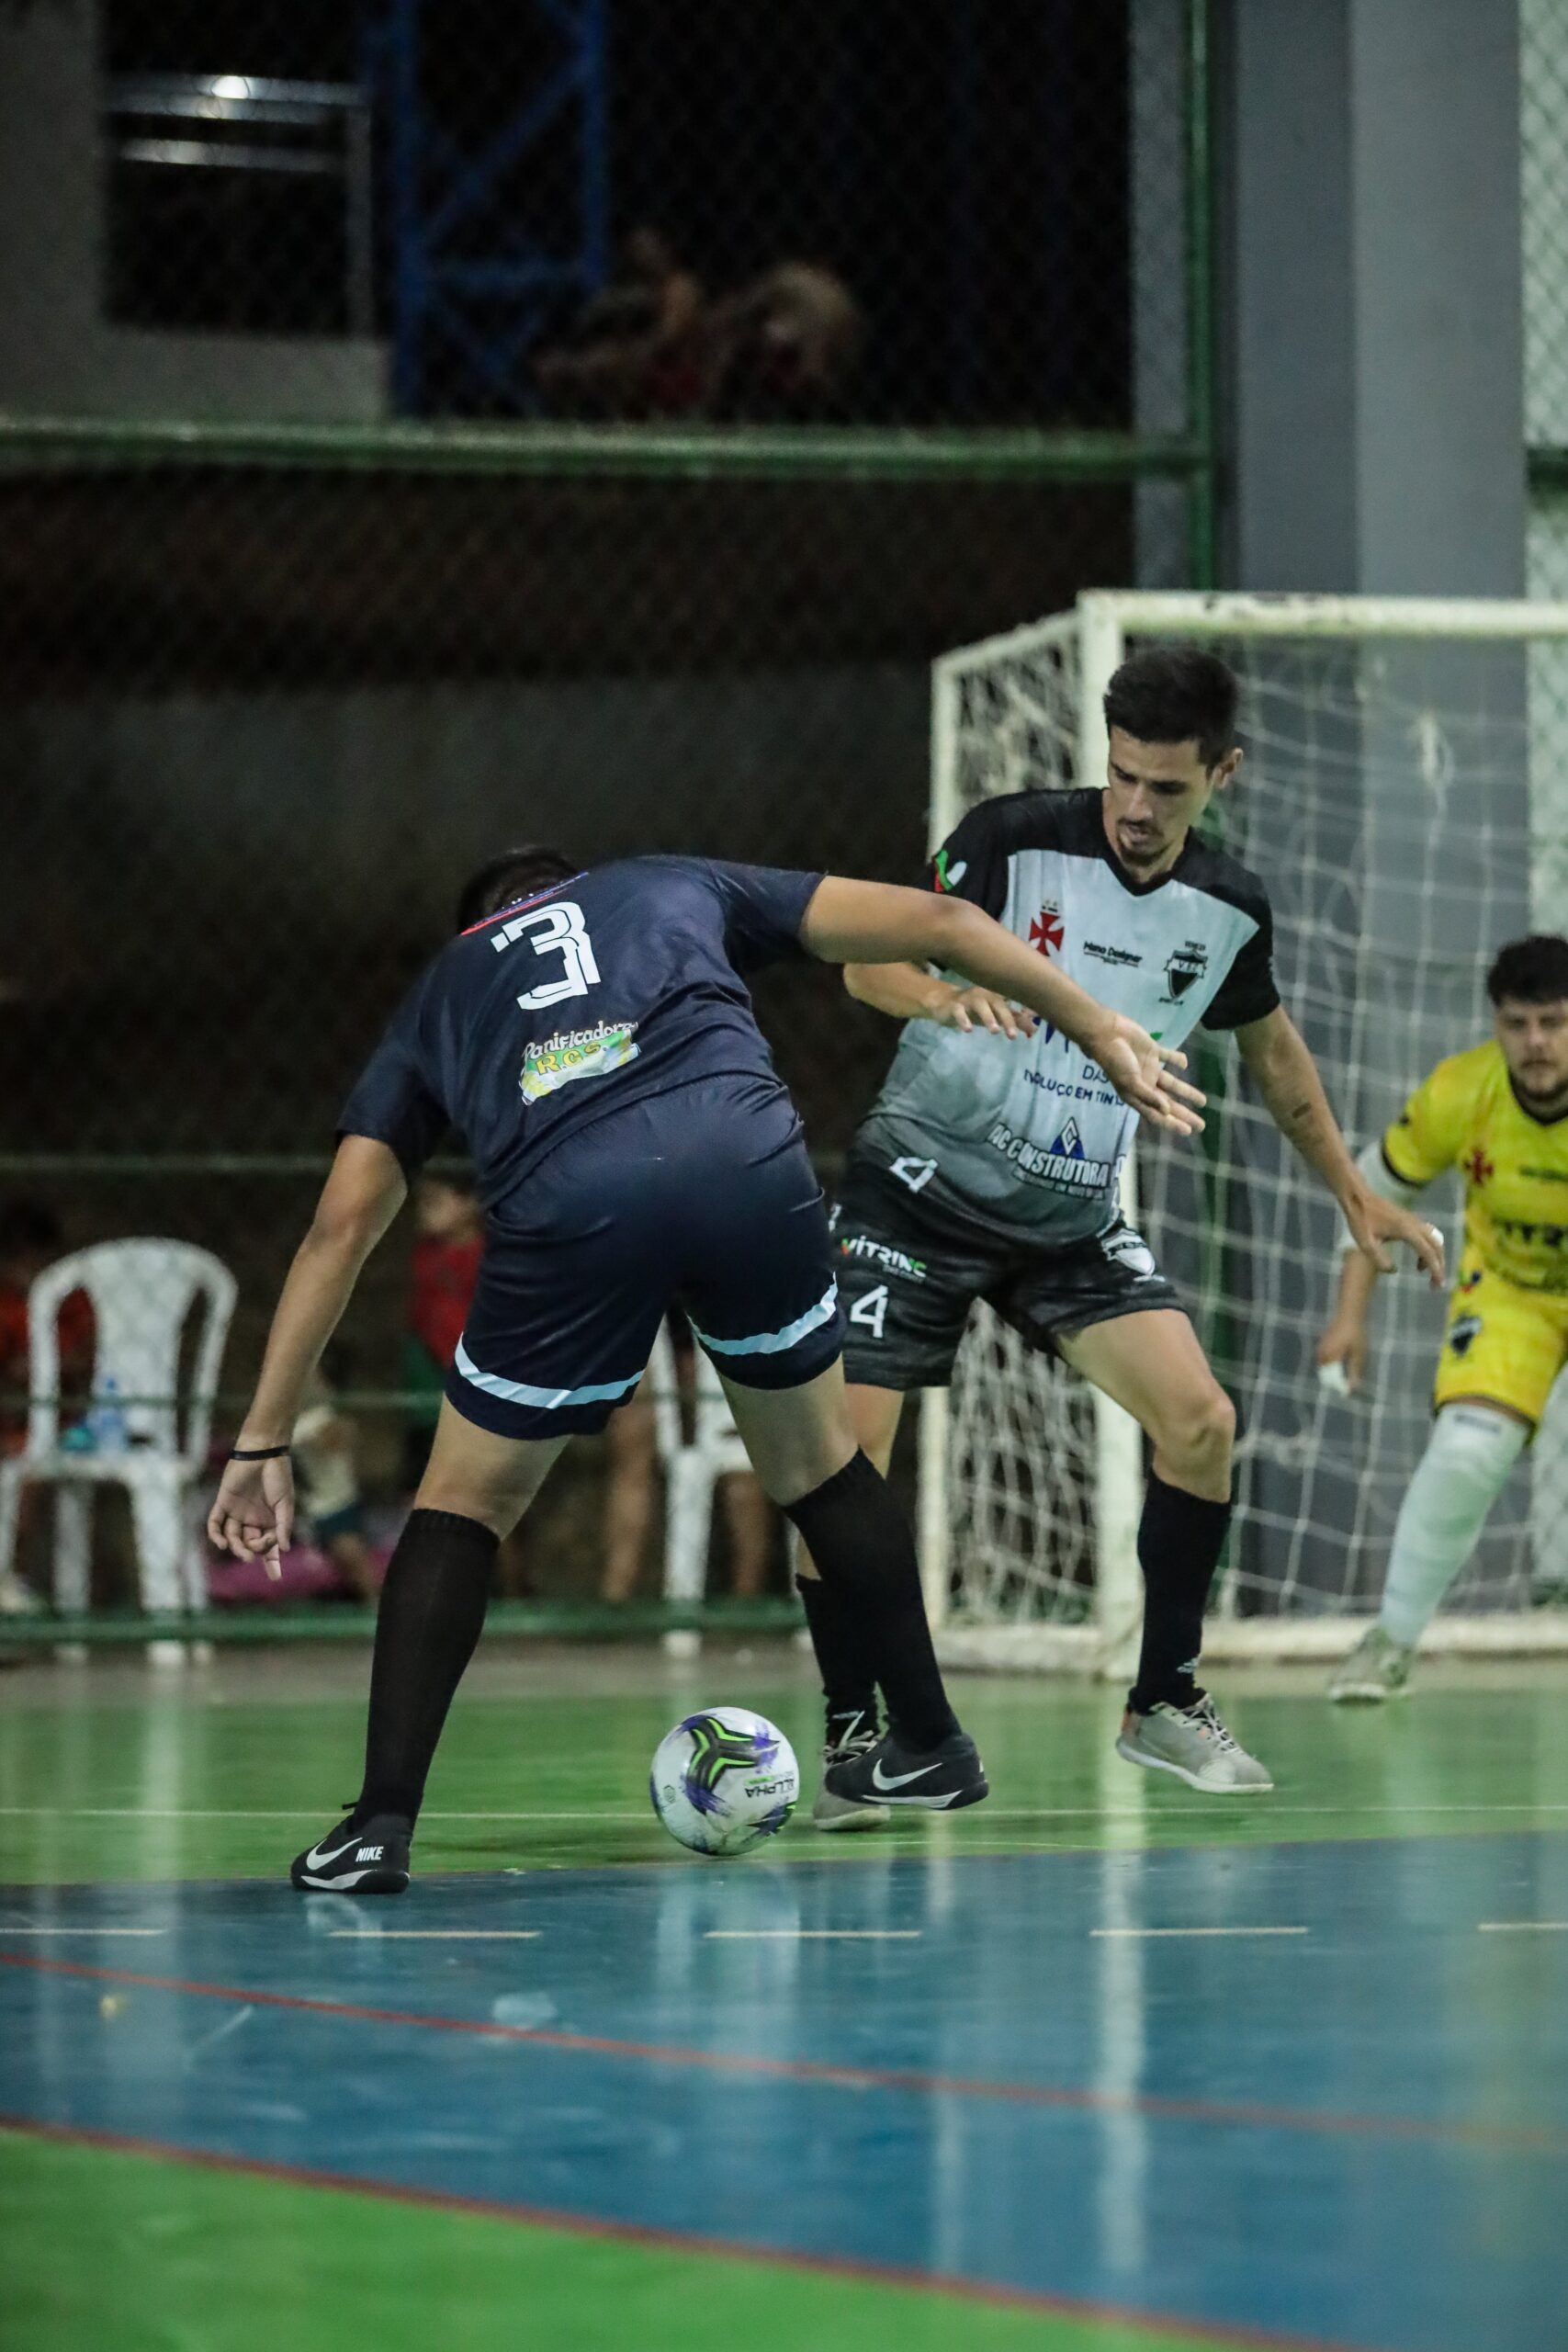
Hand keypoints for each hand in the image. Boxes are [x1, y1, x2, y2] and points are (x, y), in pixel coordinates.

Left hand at [207, 1452, 295, 1573]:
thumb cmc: (278, 1476)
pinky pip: (215, 1522)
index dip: (272, 1562)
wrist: (264, 1452)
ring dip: (236, 1547)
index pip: (269, 1546)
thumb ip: (284, 1526)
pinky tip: (221, 1543)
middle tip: (255, 1552)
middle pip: (249, 1544)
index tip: (276, 1578)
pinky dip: (215, 1534)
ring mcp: (237, 1511)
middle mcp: (252, 1519)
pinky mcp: (223, 1502)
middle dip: (253, 1551)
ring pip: (233, 1537)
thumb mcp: (286, 1503)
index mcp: (269, 1520)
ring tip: (242, 1552)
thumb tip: (285, 1549)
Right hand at [932, 985, 1036, 1039]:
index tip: (1030, 1026)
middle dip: (1007, 1019)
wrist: (945, 1003)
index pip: (1012, 1001)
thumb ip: (1014, 1020)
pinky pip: (959, 1011)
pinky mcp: (955, 1005)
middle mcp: (984, 993)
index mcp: (996, 994)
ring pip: (980, 1005)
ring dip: (988, 1017)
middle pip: (998, 1004)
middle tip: (1012, 1036)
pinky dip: (964, 1019)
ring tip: (995, 1031)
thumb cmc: (975, 1008)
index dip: (1022, 1012)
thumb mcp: (995, 1014)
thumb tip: (1035, 1028)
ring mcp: (969, 998)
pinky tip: (968, 1030)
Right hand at [1094, 1015, 1205, 1135]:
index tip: (1188, 1131)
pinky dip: (1177, 1060)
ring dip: (1187, 1092)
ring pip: (1172, 1084)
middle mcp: (1145, 1084)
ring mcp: (1149, 1068)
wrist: (1107, 1033)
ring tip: (1203, 1102)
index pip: (1157, 1114)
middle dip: (1184, 1114)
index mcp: (1136, 1095)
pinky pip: (1168, 1057)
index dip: (1171, 1123)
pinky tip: (1185, 1064)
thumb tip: (1167, 1110)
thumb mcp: (1130, 1082)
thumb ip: (1149, 1097)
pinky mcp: (1152, 1051)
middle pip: (1168, 1103)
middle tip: (1201, 1125)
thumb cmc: (1115, 1061)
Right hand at [1316, 1315, 1368, 1394]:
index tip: (1348, 1392)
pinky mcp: (1321, 1346)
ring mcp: (1320, 1350)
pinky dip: (1330, 1367)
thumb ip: (1355, 1370)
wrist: (1348, 1314)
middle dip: (1335, 1382)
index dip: (1340, 1387)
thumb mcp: (1359, 1353)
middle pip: (1325, 1376)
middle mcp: (1322, 1355)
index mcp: (1331, 1357)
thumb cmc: (1356, 1333)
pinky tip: (1341, 1365)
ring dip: (1332, 1375)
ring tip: (1345, 1376)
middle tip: (1348, 1385)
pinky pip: (1323, 1362)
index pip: (1332, 1379)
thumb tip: (1353, 1387)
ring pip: (1323, 1370)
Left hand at [1342, 1189, 1444, 1285]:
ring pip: (1435, 1240)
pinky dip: (1429, 1249)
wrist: (1358, 1197)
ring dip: (1435, 1257)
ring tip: (1424, 1273)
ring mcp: (1414, 1220)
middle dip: (1439, 1266)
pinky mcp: (1410, 1220)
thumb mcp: (1365, 1243)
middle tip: (1436, 1284)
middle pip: (1437, 1246)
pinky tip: (1418, 1261)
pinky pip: (1428, 1236)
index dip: (1435, 1269)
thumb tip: (1393, 1270)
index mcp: (1407, 1230)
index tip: (1438, 1284)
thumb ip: (1379, 1259)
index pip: (1428, 1252)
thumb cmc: (1360, 1219)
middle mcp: (1415, 1224)